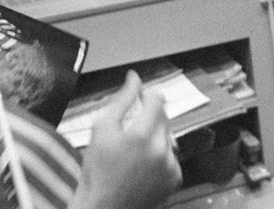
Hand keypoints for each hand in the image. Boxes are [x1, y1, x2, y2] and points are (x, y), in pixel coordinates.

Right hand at [72, 71, 180, 208]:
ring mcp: (170, 165)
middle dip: (149, 117)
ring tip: (134, 152)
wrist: (104, 206)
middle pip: (164, 117)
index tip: (140, 99)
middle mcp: (161, 149)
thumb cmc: (98, 169)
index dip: (147, 96)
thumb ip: (122, 99)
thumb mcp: (102, 129)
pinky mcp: (175, 178)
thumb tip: (134, 78)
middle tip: (130, 132)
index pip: (157, 99)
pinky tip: (142, 165)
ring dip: (155, 136)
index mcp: (142, 135)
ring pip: (168, 135)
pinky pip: (171, 156)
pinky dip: (160, 155)